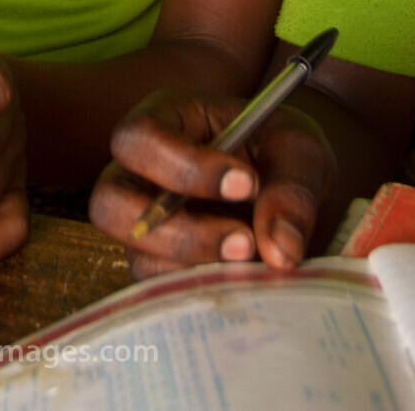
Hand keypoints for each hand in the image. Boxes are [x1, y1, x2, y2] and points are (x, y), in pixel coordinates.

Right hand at [89, 89, 334, 279]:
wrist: (304, 194)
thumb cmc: (285, 156)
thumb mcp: (300, 153)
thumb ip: (292, 190)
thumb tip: (279, 249)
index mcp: (165, 121)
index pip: (141, 137)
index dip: (183, 164)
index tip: (246, 184)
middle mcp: (140, 173)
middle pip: (110, 202)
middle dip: (176, 230)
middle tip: (243, 242)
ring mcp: (146, 225)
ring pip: (136, 255)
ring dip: (195, 267)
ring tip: (252, 263)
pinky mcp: (161, 267)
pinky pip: (160, 291)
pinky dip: (203, 293)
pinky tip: (243, 281)